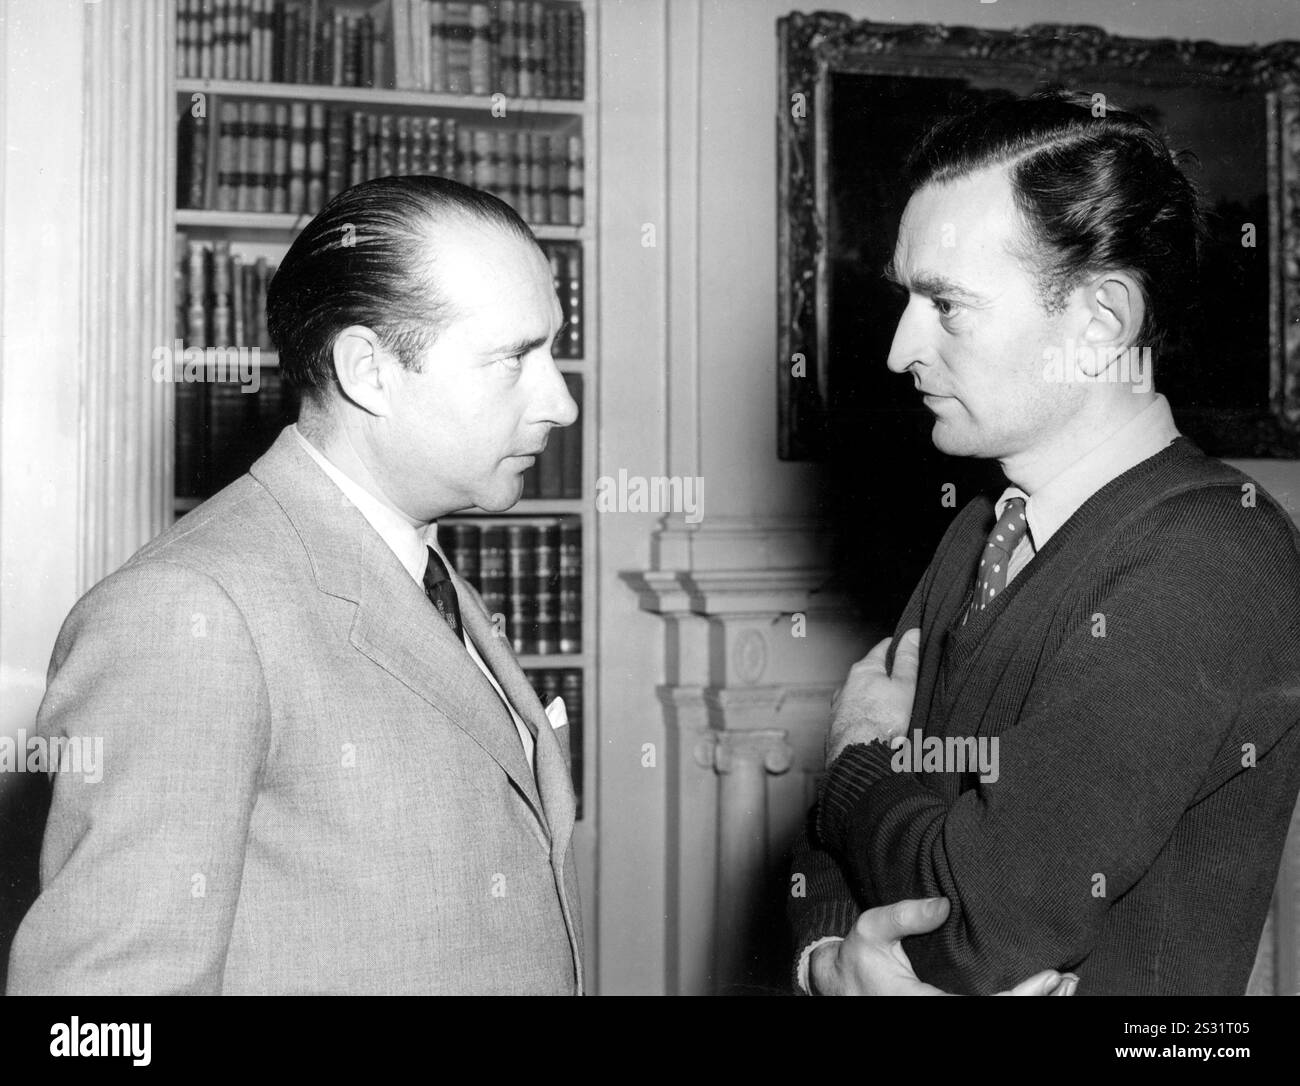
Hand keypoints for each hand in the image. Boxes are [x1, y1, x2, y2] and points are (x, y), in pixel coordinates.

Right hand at [808, 897, 1077, 995]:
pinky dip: (1017, 1002)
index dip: (1023, 995)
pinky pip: (988, 1013)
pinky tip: (1041, 992)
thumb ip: (905, 916)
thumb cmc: (858, 958)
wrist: (840, 987)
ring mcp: (944, 1016)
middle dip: (1038, 1001)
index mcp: (924, 1004)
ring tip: (1065, 986)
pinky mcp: (946, 1011)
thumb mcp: (870, 928)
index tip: (1048, 975)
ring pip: (998, 1018)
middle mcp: (939, 1015)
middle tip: (1067, 979)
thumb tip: (945, 902)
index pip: (986, 1006)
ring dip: (1033, 1005)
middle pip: (1000, 1016)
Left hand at [826, 627, 921, 765]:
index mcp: (863, 669)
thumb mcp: (904, 685)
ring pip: (861, 696)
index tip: (907, 648)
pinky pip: (855, 717)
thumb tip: (912, 634)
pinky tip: (876, 728)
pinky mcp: (837, 726)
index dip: (898, 647)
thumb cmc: (881, 721)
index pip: (882, 648)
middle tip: (905, 685)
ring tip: (892, 713)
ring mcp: (839, 706)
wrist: (858, 756)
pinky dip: (865, 719)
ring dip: (874, 701)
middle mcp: (846, 685)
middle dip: (885, 677)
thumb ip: (908, 659)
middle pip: (870, 673)